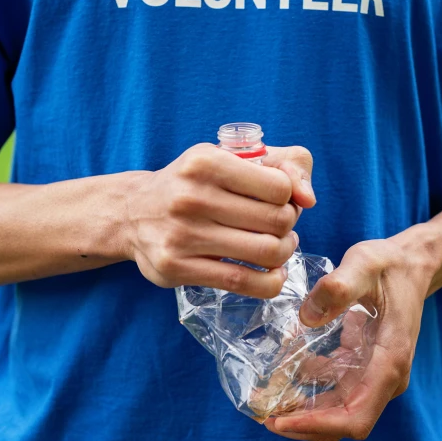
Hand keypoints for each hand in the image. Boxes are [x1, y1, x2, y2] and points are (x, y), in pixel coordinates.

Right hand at [125, 143, 314, 296]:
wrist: (133, 212)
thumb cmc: (193, 183)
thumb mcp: (228, 157)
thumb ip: (281, 165)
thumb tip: (309, 199)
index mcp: (205, 161)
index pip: (279, 187)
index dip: (289, 197)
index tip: (279, 200)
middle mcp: (191, 196)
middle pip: (276, 220)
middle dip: (288, 226)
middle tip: (280, 226)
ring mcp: (182, 234)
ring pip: (266, 252)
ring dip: (283, 253)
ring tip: (277, 247)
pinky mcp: (177, 267)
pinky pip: (243, 282)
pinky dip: (270, 282)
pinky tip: (271, 274)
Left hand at [265, 230, 437, 440]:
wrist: (411, 264)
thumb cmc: (389, 264)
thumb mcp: (363, 264)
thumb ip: (338, 287)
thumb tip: (306, 317)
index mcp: (390, 362)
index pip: (355, 415)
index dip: (318, 425)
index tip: (282, 421)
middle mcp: (386, 377)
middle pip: (343, 420)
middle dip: (303, 423)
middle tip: (261, 414)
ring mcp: (375, 374)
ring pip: (337, 408)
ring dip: (302, 409)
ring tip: (264, 398)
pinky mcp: (364, 365)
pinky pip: (335, 388)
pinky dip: (309, 386)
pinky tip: (284, 370)